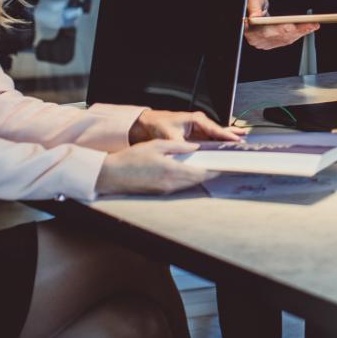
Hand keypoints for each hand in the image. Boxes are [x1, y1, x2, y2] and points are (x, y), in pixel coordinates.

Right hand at [95, 139, 211, 194]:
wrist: (112, 175)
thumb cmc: (131, 158)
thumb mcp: (157, 145)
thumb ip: (179, 146)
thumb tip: (195, 147)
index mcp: (171, 171)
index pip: (200, 173)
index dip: (214, 170)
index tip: (225, 165)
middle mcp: (170, 184)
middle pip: (197, 180)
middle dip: (209, 173)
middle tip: (219, 165)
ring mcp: (165, 190)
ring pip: (189, 185)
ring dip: (199, 177)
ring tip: (208, 167)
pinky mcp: (160, 192)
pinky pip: (180, 186)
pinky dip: (188, 180)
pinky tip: (189, 171)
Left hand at [128, 109, 243, 144]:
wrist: (147, 124)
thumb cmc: (158, 124)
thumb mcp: (170, 136)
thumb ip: (182, 146)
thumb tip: (191, 155)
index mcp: (196, 120)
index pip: (215, 129)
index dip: (226, 136)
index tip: (236, 141)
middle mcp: (200, 124)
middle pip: (219, 132)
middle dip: (231, 136)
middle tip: (244, 141)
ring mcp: (198, 130)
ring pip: (216, 136)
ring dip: (226, 140)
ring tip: (240, 142)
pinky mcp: (195, 137)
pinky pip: (210, 141)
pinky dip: (218, 144)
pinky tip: (226, 147)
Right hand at [236, 0, 317, 49]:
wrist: (245, 4)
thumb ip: (254, 8)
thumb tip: (255, 18)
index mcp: (250, 30)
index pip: (273, 31)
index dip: (290, 29)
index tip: (304, 25)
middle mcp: (256, 40)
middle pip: (282, 37)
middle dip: (300, 31)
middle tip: (314, 25)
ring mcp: (262, 43)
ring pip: (285, 40)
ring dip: (300, 33)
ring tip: (313, 26)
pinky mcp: (268, 43)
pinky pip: (285, 40)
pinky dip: (296, 35)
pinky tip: (305, 29)